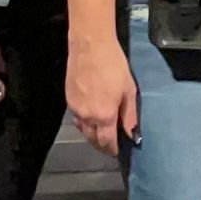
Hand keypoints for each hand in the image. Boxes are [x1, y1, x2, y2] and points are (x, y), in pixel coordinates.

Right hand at [66, 36, 138, 157]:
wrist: (90, 47)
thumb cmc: (114, 66)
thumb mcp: (129, 90)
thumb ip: (130, 115)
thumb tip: (132, 134)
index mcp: (103, 116)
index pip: (106, 142)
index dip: (112, 149)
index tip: (118, 152)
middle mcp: (87, 117)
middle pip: (92, 139)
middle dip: (101, 145)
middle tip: (111, 145)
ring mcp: (75, 109)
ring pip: (83, 130)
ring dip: (92, 135)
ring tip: (102, 133)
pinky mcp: (68, 100)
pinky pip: (77, 119)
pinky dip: (84, 124)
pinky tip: (92, 118)